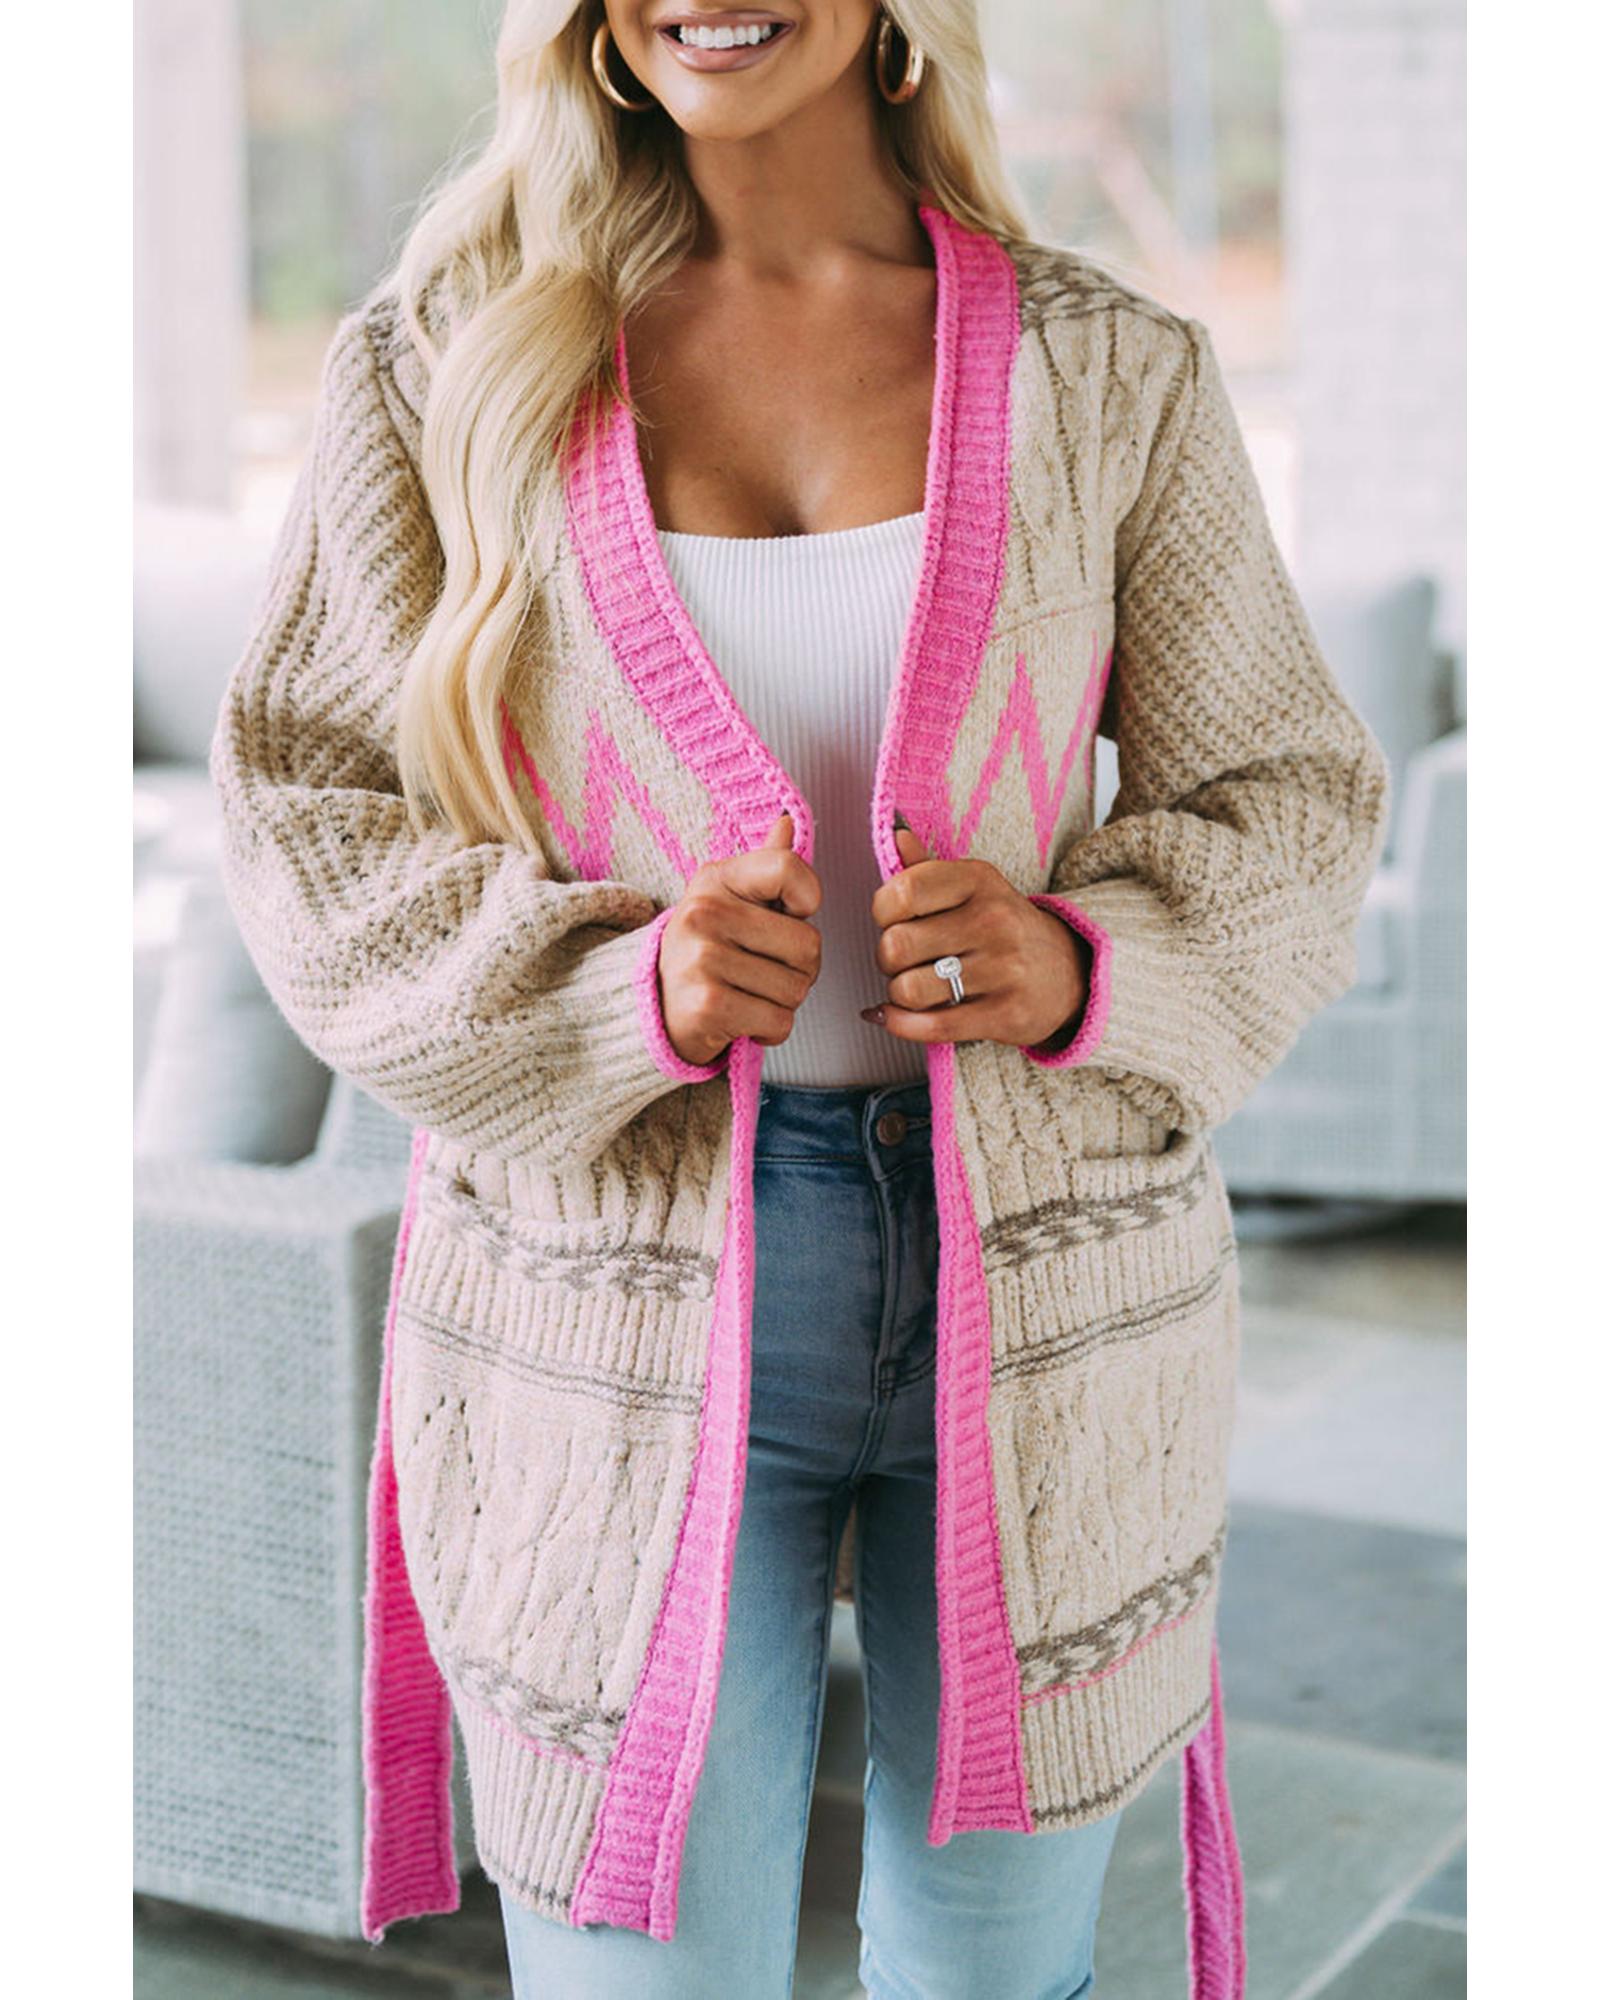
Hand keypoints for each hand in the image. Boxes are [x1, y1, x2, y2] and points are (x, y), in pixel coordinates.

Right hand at [659, 811, 822, 1066]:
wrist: (655, 1010)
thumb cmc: (707, 952)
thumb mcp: (730, 900)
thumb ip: (765, 865)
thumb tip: (787, 821)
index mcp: (716, 879)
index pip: (788, 868)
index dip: (808, 898)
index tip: (791, 916)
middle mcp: (705, 912)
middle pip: (808, 944)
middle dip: (800, 968)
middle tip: (765, 971)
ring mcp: (703, 958)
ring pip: (797, 988)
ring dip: (784, 1002)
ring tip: (750, 994)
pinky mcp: (707, 1005)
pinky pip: (779, 1021)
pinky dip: (770, 1030)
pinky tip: (744, 1019)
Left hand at [859, 824, 1090, 1049]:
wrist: (1071, 973)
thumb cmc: (1005, 929)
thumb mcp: (973, 889)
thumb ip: (927, 869)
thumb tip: (896, 836)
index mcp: (979, 881)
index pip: (902, 892)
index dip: (883, 912)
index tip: (894, 920)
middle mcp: (993, 920)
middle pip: (897, 946)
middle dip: (888, 959)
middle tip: (907, 960)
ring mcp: (1003, 970)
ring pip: (909, 990)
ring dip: (900, 994)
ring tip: (917, 986)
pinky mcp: (1006, 1014)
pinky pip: (932, 1026)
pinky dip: (901, 1024)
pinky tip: (893, 1016)